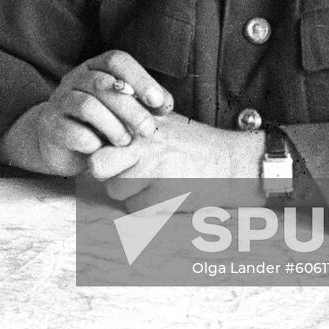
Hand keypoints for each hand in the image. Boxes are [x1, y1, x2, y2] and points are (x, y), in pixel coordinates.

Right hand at [0, 50, 174, 175]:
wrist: (57, 142)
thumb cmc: (98, 123)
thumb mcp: (122, 109)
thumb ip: (143, 102)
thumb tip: (166, 104)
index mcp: (94, 67)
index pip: (117, 60)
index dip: (140, 78)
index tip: (159, 102)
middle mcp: (75, 78)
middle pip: (104, 84)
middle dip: (132, 109)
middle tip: (149, 130)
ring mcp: (60, 101)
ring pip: (88, 105)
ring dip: (113, 126)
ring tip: (126, 142)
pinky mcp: (51, 126)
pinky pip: (73, 131)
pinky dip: (93, 142)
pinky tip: (102, 150)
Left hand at [87, 113, 264, 208]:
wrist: (230, 162)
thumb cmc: (194, 141)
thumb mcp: (163, 119)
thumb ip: (132, 121)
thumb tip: (98, 127)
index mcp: (141, 122)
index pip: (99, 137)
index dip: (101, 148)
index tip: (111, 153)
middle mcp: (143, 144)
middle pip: (98, 165)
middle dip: (105, 172)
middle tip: (122, 171)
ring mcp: (153, 171)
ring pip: (115, 191)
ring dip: (127, 192)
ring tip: (149, 183)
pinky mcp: (163, 196)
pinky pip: (135, 209)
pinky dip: (144, 207)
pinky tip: (161, 196)